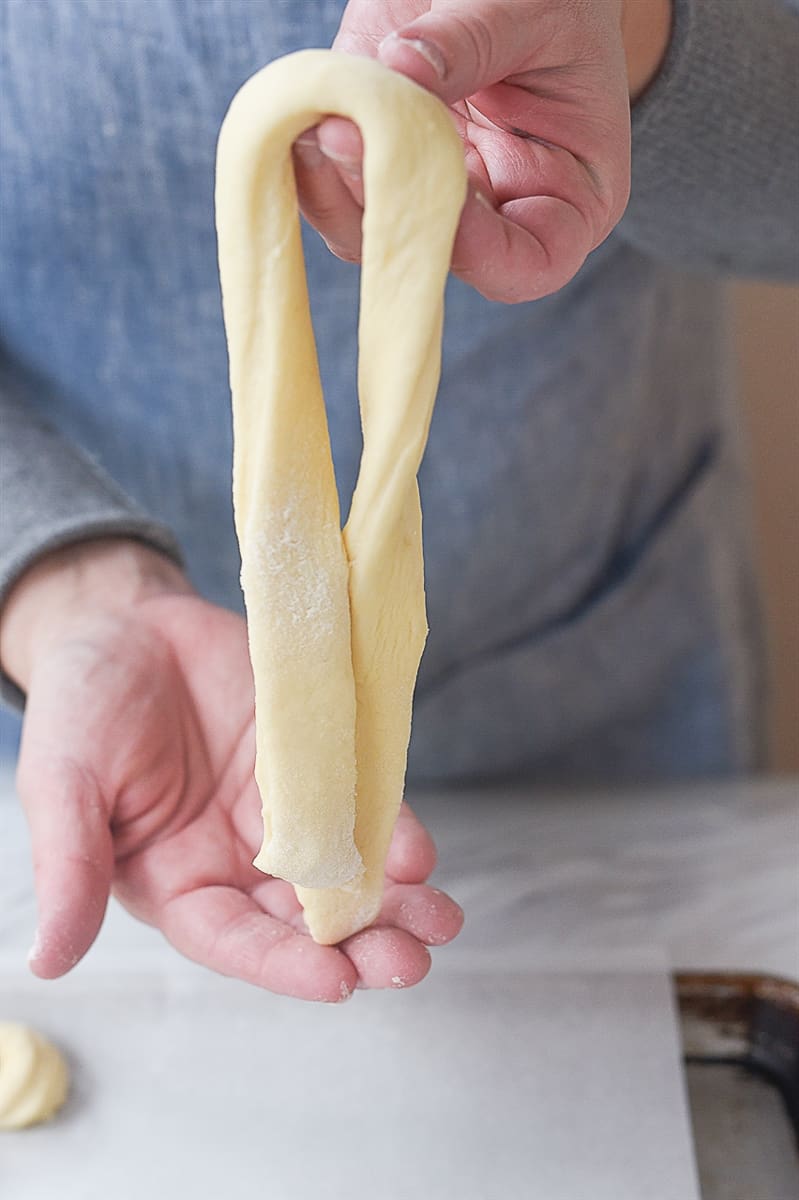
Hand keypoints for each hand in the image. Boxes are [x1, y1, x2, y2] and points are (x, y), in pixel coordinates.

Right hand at [1, 540, 462, 1001]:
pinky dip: (394, 827)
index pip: (236, 940)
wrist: (129, 625)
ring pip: (349, 870)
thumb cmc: (81, 707)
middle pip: (307, 920)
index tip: (335, 981)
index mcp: (179, 883)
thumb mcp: (62, 785)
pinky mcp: (319, 763)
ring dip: (397, 900)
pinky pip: (363, 801)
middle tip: (410, 962)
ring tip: (440, 920)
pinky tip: (420, 849)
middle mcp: (241, 860)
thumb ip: (69, 869)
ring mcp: (286, 812)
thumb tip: (48, 963)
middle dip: (362, 945)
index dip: (284, 965)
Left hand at [295, 0, 669, 302]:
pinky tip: (308, 116)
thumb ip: (473, 42)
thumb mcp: (534, 10)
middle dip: (389, 212)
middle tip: (345, 137)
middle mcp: (495, 218)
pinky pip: (335, 194)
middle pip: (439, 259)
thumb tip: (402, 69)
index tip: (440, 192)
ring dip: (337, 191)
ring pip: (373, 239)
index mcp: (565, 199)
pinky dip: (313, 163)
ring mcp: (429, 198)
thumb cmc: (551, 0)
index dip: (484, 253)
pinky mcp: (375, 169)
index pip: (532, 264)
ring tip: (323, 121)